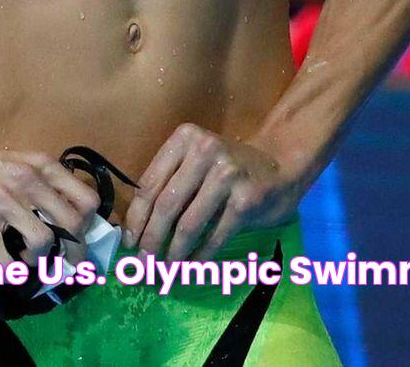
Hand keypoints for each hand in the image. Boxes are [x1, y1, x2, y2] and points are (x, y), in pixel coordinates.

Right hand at [0, 127, 100, 266]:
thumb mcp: (17, 163)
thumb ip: (42, 183)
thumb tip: (69, 218)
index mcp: (41, 165)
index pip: (88, 199)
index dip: (89, 225)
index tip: (78, 238)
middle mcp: (28, 181)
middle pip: (73, 226)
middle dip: (71, 251)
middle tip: (60, 260)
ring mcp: (4, 202)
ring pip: (44, 244)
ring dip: (38, 261)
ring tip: (26, 259)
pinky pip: (8, 263)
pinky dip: (11, 272)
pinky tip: (4, 263)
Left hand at [123, 123, 301, 260]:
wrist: (281, 166)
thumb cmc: (229, 169)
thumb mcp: (196, 162)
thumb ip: (170, 184)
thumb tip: (136, 229)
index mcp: (184, 139)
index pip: (149, 183)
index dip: (136, 218)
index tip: (129, 243)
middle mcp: (204, 150)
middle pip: (166, 205)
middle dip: (151, 241)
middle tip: (143, 266)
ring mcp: (227, 174)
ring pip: (188, 224)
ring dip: (173, 254)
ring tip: (165, 271)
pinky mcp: (245, 199)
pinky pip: (215, 236)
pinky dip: (200, 257)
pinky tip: (192, 268)